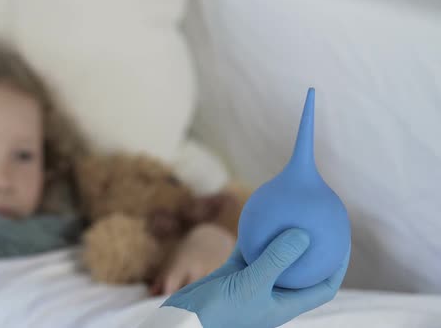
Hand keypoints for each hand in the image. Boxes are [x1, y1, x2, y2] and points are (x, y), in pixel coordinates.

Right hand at [161, 228, 350, 327]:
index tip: (342, 240)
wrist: (185, 320)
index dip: (337, 265)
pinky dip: (252, 233)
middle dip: (310, 246)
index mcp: (285, 304)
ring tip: (289, 210)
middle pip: (300, 267)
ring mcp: (252, 283)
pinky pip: (248, 248)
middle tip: (317, 219)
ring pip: (272, 255)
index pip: (323, 287)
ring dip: (280, 236)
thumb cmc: (220, 312)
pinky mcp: (232, 273)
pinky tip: (255, 212)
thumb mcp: (251, 285)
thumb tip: (304, 233)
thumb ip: (277, 260)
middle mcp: (272, 293)